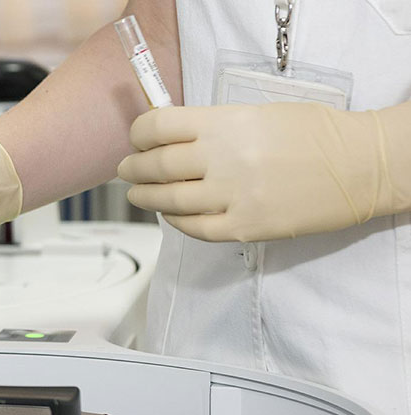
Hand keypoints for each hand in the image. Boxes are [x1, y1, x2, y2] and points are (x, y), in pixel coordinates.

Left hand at [118, 102, 410, 241]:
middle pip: (156, 166)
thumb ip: (213, 126)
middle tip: (127, 170)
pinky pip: (194, 228)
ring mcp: (232, 196)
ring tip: (139, 194)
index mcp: (224, 123)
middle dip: (133, 169)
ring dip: (145, 197)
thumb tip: (170, 138)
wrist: (362, 165)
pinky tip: (171, 214)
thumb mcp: (257, 113)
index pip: (158, 126)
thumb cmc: (314, 133)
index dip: (138, 134)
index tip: (136, 139)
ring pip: (168, 200)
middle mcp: (222, 159)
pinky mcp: (245, 227)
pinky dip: (175, 221)